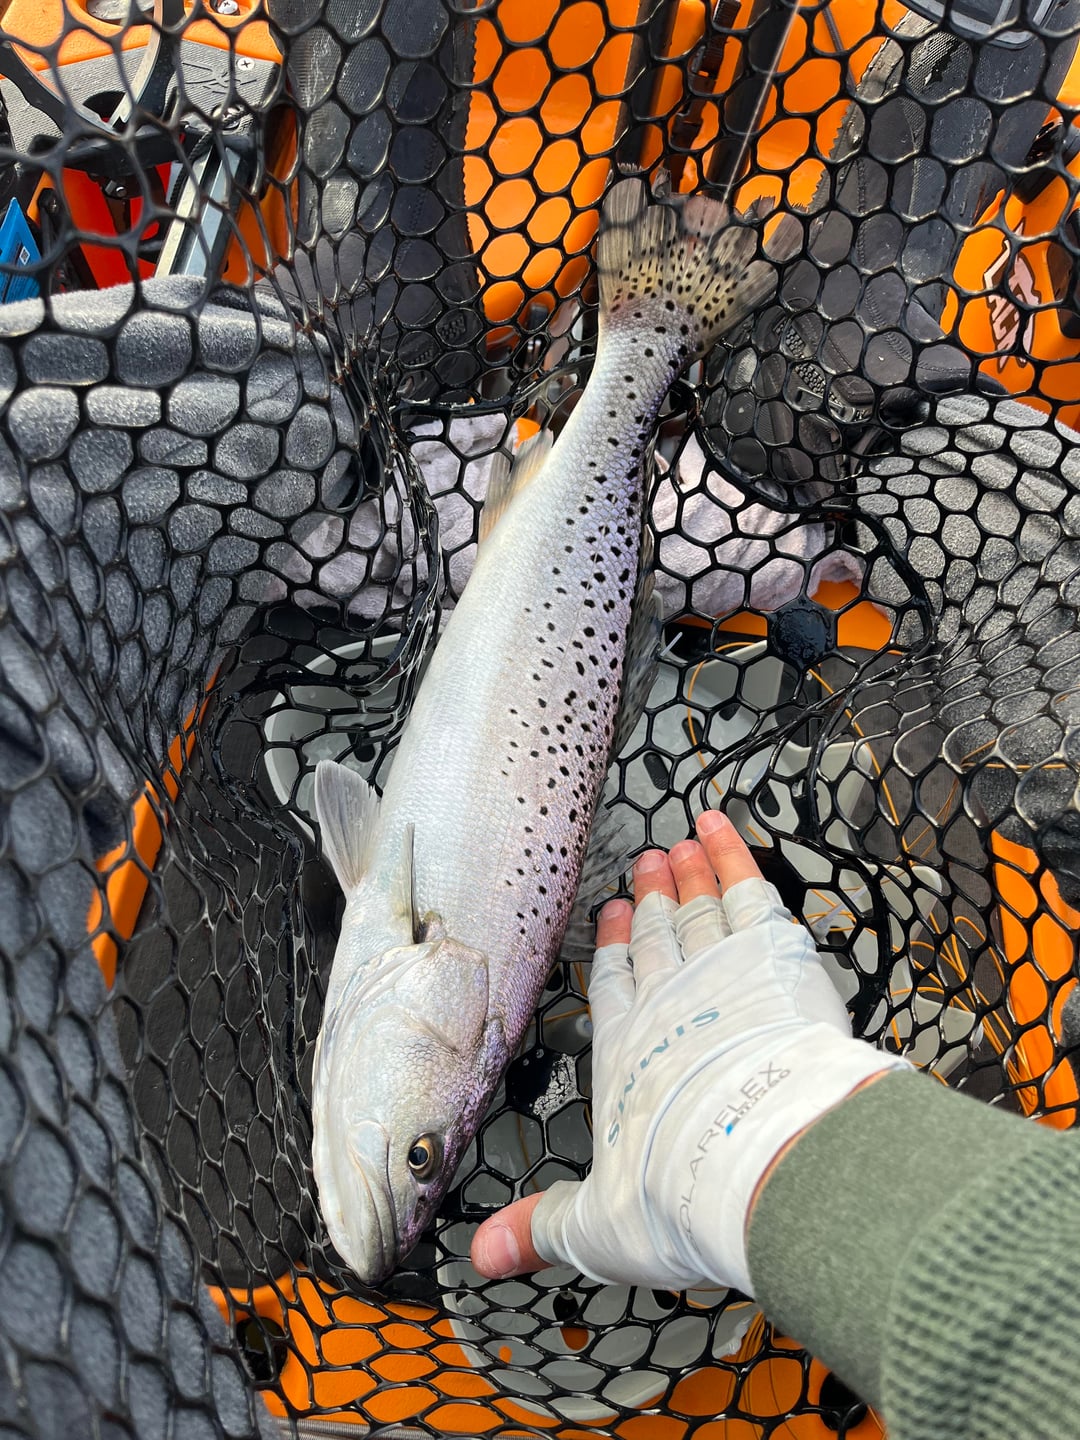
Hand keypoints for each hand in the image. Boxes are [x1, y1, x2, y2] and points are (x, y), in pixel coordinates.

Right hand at [471, 811, 907, 1294]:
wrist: (761, 1161)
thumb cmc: (682, 1193)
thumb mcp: (598, 1225)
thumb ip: (542, 1229)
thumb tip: (482, 1258)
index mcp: (626, 1055)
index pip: (615, 989)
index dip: (615, 952)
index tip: (615, 919)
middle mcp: (668, 1004)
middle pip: (658, 940)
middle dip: (651, 901)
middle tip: (647, 863)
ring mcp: (719, 971)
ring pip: (699, 911)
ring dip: (689, 876)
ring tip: (681, 844)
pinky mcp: (770, 953)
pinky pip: (748, 889)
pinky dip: (733, 854)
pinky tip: (722, 827)